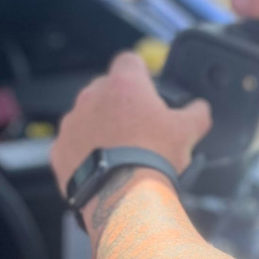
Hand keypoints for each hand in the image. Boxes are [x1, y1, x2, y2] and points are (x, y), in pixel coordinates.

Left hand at [51, 52, 211, 198]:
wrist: (124, 196)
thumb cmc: (155, 158)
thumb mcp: (189, 131)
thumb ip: (196, 112)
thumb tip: (199, 109)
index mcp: (123, 84)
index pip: (129, 61)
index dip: (140, 75)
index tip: (148, 91)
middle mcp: (92, 97)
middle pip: (106, 89)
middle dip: (119, 104)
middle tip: (138, 128)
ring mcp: (71, 123)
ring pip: (87, 117)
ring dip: (100, 128)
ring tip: (119, 152)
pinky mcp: (58, 150)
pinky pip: (72, 144)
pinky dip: (84, 152)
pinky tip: (102, 167)